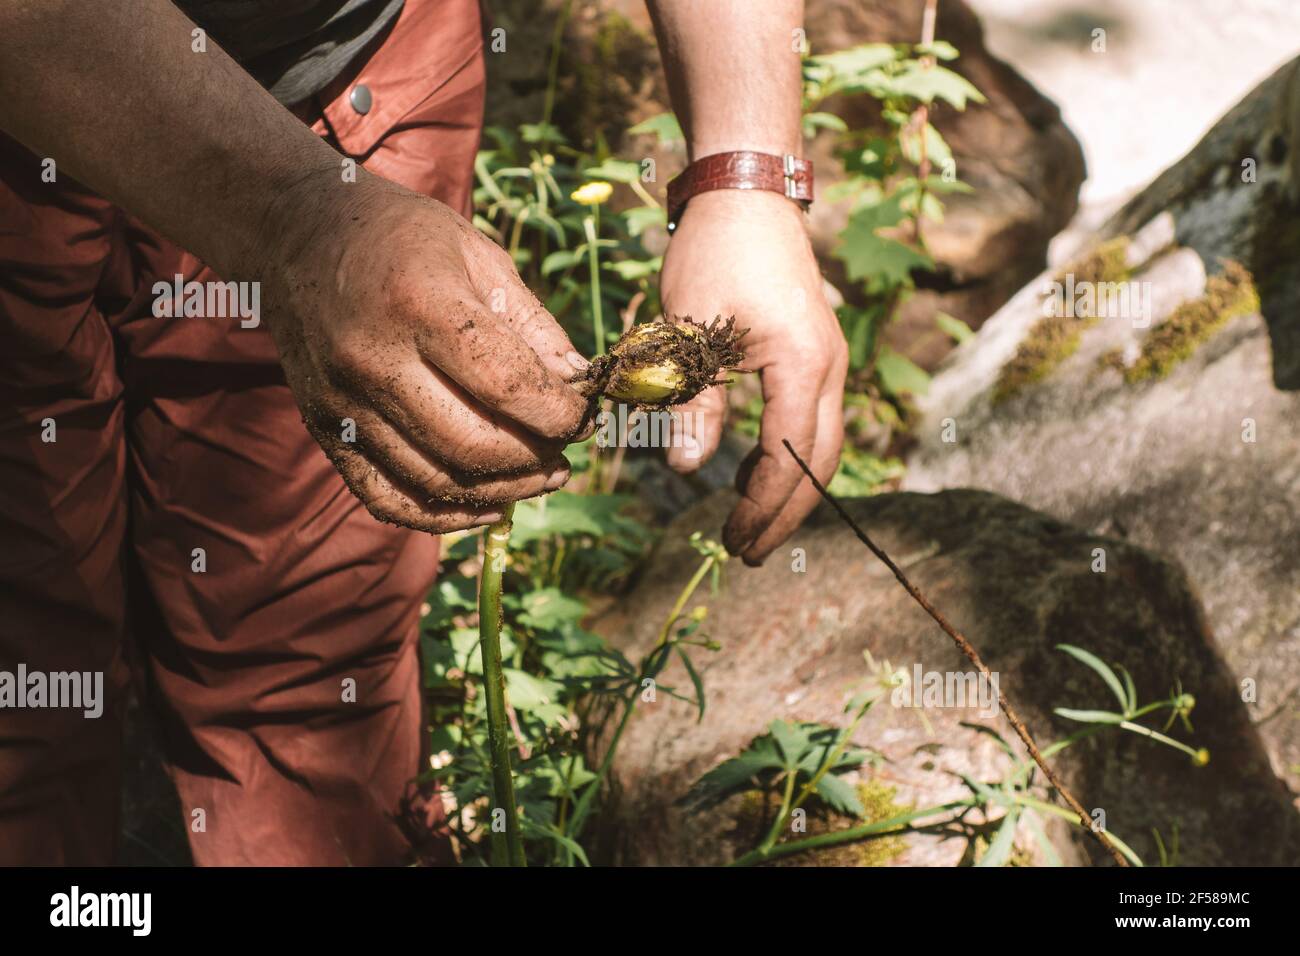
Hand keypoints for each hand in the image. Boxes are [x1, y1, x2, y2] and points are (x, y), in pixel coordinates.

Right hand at [254, 174, 589, 532]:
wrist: (297, 236)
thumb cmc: (402, 237)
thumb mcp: (478, 254)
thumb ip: (532, 324)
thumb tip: (580, 385)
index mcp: (420, 303)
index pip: (507, 386)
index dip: (560, 414)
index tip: (585, 417)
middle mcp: (374, 359)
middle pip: (473, 444)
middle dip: (537, 459)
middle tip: (566, 453)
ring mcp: (342, 401)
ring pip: (437, 479)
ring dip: (503, 492)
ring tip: (542, 477)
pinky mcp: (324, 429)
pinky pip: (388, 499)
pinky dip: (444, 517)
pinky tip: (489, 506)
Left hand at [659, 189, 846, 564]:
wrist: (745, 192)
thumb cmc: (713, 254)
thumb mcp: (689, 332)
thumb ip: (692, 403)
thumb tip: (687, 472)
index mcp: (804, 365)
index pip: (790, 458)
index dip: (763, 508)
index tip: (733, 542)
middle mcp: (830, 366)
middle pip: (820, 462)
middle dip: (785, 513)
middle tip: (747, 553)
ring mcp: (829, 358)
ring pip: (821, 444)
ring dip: (788, 487)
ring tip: (748, 524)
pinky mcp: (816, 352)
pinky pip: (810, 419)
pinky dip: (787, 454)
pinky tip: (750, 471)